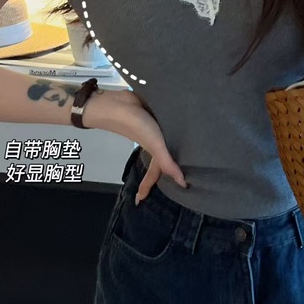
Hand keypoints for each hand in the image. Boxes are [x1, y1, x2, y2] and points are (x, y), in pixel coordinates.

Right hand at [84, 88, 187, 203]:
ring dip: (170, 146)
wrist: (119, 103)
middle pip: (160, 159)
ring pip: (164, 141)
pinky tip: (178, 126)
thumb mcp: (155, 146)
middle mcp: (154, 142)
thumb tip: (183, 183)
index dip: (146, 188)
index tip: (138, 200)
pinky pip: (164, 126)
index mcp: (154, 152)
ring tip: (179, 152)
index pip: (153, 175)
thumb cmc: (136, 126)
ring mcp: (154, 128)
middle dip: (162, 169)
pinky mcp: (155, 114)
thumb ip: (168, 164)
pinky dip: (171, 128)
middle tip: (170, 177)